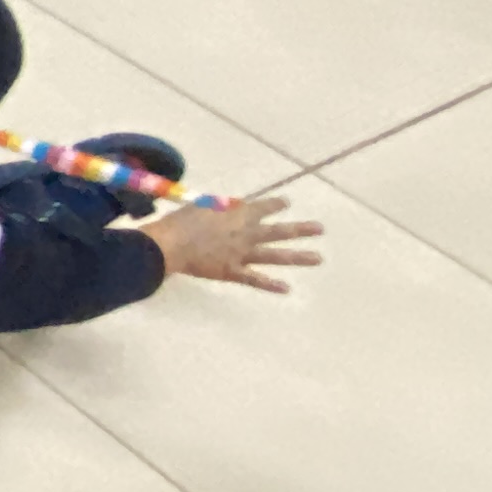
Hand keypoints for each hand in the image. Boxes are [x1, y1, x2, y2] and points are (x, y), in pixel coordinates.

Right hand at [146, 196, 322, 293]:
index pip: (262, 207)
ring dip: (298, 257)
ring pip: (275, 255)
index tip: (286, 203)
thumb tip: (232, 206)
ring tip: (319, 258)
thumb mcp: (201, 205)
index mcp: (238, 214)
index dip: (275, 204)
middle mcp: (247, 233)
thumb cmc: (180, 222)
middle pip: (279, 231)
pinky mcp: (233, 272)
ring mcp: (243, 254)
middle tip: (320, 228)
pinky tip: (287, 289)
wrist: (170, 246)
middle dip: (301, 229)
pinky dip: (271, 285)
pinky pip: (255, 279)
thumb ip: (220, 206)